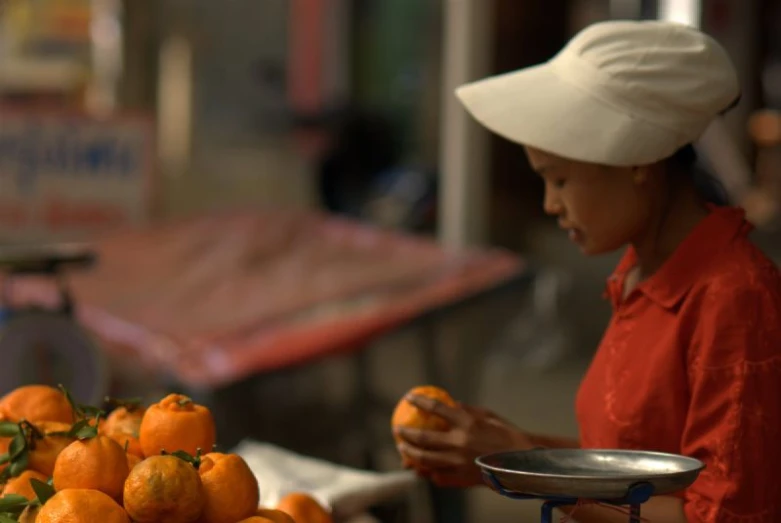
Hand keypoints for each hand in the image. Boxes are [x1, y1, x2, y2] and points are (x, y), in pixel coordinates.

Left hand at [393, 394, 533, 487]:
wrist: (522, 462)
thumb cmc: (507, 435)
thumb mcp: (488, 415)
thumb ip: (467, 410)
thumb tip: (451, 403)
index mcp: (466, 423)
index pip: (435, 408)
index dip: (419, 401)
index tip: (408, 397)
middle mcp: (459, 442)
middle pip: (423, 438)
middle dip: (405, 433)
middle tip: (397, 430)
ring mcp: (458, 462)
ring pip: (424, 460)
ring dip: (409, 454)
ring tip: (402, 450)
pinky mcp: (461, 479)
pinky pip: (437, 476)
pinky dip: (429, 472)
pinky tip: (422, 469)